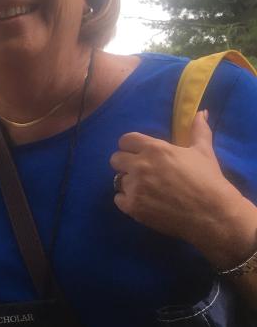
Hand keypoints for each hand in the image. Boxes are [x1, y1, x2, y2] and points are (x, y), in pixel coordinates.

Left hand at [110, 111, 254, 265]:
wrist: (212, 213)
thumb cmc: (208, 180)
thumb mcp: (203, 151)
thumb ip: (198, 130)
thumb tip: (201, 112)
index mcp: (155, 149)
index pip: (125, 140)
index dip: (130, 146)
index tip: (138, 152)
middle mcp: (140, 166)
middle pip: (115, 159)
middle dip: (125, 163)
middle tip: (141, 171)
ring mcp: (134, 187)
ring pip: (118, 180)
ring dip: (129, 183)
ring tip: (148, 189)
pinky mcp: (132, 207)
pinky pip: (118, 199)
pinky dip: (127, 200)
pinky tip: (144, 202)